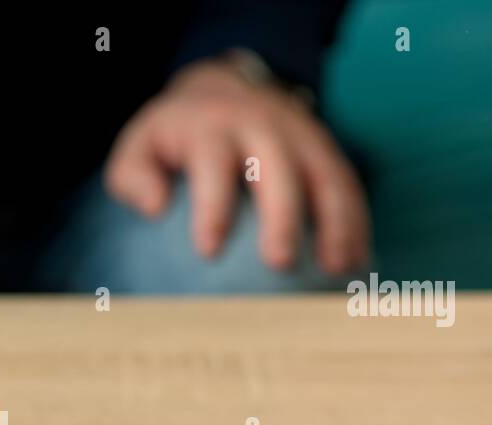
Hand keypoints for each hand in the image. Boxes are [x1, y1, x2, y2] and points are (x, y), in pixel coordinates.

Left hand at [103, 57, 369, 273]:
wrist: (225, 87)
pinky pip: (348, 185)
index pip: (213, 164)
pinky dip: (357, 222)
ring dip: (337, 221)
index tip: (208, 251)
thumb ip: (133, 176)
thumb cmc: (175, 138)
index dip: (212, 206)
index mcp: (212, 126)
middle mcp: (262, 124)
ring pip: (326, 174)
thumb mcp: (140, 147)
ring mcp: (302, 134)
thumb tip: (153, 207)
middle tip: (279, 264)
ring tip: (337, 269)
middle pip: (278, 168)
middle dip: (282, 215)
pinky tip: (358, 263)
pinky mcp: (327, 150)